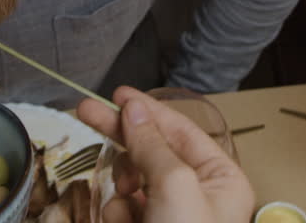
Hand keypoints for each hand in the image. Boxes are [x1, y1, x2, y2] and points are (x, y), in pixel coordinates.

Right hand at [77, 86, 253, 222]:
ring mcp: (171, 219)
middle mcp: (198, 196)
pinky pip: (122, 210)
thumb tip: (134, 107)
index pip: (180, 131)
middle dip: (122, 137)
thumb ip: (152, 143)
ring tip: (129, 212)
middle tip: (85, 111)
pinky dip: (118, 214)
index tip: (116, 94)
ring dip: (121, 190)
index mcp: (221, 179)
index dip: (147, 110)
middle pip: (153, 151)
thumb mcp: (174, 185)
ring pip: (131, 183)